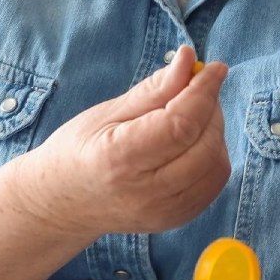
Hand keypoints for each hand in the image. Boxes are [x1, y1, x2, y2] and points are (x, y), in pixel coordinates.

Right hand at [0, 46, 229, 279]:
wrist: (63, 202)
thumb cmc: (80, 149)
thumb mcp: (109, 111)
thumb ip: (154, 89)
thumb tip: (190, 59)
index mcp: (120, 159)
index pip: (181, 124)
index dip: (204, 92)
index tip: (216, 68)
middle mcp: (144, 193)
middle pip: (205, 146)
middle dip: (211, 109)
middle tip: (197, 90)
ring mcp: (163, 212)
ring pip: (216, 165)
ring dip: (215, 132)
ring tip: (191, 117)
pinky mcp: (176, 220)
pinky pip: (214, 183)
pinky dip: (213, 155)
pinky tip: (193, 142)